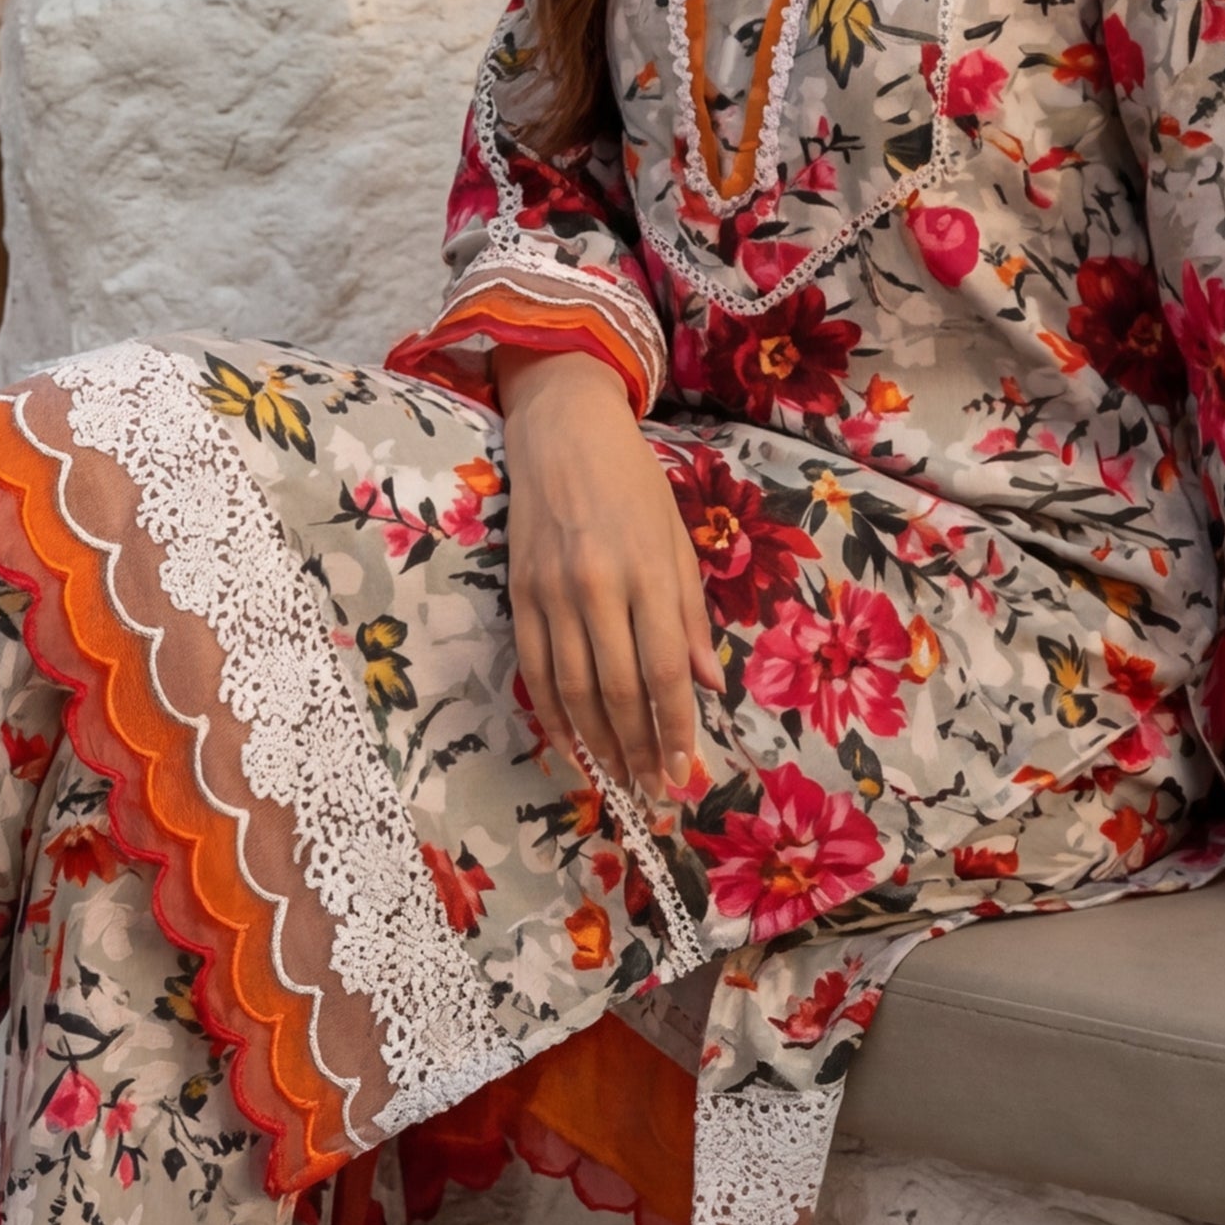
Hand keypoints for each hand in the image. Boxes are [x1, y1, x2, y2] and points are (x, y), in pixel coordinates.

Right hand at [494, 348, 722, 818]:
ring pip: (572, 689)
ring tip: (620, 783)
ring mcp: (549, 593)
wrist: (561, 431)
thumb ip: (689, 614)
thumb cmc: (633, 482)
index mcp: (644, 571)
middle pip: (617, 689)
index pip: (662, 669)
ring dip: (599, 745)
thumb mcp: (676, 538)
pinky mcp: (517, 595)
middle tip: (656, 794)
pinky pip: (533, 670)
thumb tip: (706, 685)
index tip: (686, 772)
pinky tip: (572, 748)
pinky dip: (552, 716)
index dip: (675, 728)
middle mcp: (594, 587)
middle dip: (640, 750)